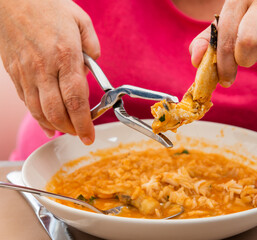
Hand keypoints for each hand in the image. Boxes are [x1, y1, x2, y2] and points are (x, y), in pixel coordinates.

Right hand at [0, 0, 99, 144]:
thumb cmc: (47, 6)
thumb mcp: (80, 20)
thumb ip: (92, 46)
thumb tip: (93, 67)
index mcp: (66, 56)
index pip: (76, 100)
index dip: (84, 123)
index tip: (90, 136)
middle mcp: (45, 68)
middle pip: (57, 111)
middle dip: (71, 129)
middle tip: (81, 134)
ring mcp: (26, 72)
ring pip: (39, 111)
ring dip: (55, 126)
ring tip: (67, 131)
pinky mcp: (14, 72)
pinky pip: (26, 101)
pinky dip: (38, 117)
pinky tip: (47, 124)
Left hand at [189, 0, 256, 86]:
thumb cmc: (248, 30)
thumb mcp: (225, 33)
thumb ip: (207, 45)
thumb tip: (196, 61)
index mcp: (238, 0)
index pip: (226, 34)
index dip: (223, 62)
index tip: (225, 79)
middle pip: (249, 40)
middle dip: (244, 60)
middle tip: (246, 60)